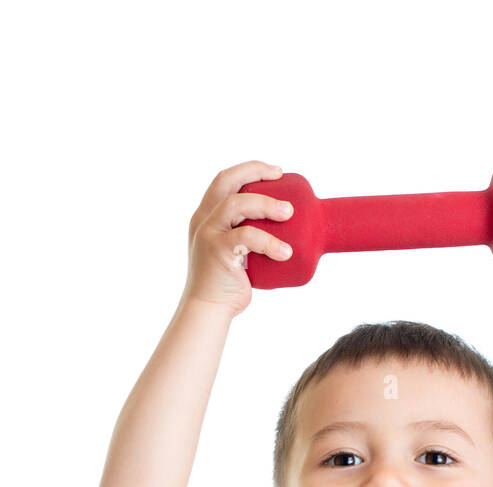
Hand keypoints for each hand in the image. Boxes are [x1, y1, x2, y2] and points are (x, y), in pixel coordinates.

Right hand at [182, 160, 294, 316]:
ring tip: (289, 212)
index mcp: (206, 216)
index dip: (249, 170)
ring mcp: (208, 234)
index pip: (224, 181)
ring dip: (265, 205)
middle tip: (280, 176)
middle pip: (227, 182)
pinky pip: (246, 238)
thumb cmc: (227, 284)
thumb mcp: (234, 253)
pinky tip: (286, 252)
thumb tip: (288, 232)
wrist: (207, 310)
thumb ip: (248, 238)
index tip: (275, 172)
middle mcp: (204, 220)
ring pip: (236, 205)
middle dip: (254, 172)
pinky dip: (269, 243)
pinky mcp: (216, 251)